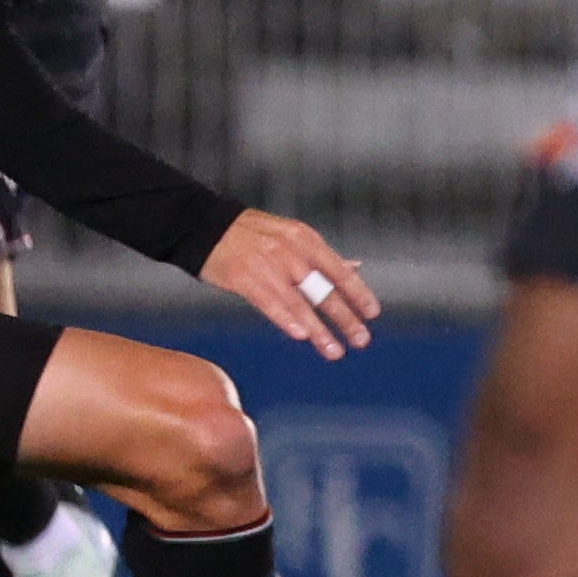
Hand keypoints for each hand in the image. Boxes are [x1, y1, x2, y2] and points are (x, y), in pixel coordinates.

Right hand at [199, 210, 379, 359]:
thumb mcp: (292, 235)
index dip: (358, 293)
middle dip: (346, 318)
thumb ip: (322, 256)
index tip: (372, 313)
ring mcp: (268, 266)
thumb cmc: (252, 233)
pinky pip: (270, 303)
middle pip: (324, 290)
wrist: (205, 225)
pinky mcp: (244, 278)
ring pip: (300, 303)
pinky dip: (288, 320)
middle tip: (361, 339)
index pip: (339, 271)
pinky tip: (303, 336)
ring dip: (320, 331)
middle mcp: (291, 252)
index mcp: (306, 240)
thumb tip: (355, 268)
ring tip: (335, 351)